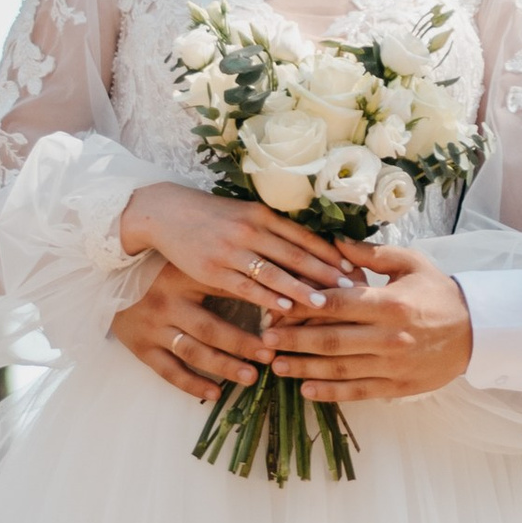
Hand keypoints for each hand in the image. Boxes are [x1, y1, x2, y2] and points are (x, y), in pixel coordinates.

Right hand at [110, 261, 267, 401]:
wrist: (104, 279)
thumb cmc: (158, 269)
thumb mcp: (188, 262)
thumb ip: (224, 272)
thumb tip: (273, 284)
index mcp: (183, 277)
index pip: (227, 291)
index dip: (257, 303)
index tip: (285, 317)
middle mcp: (168, 303)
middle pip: (212, 328)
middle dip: (244, 343)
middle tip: (271, 354)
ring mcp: (152, 327)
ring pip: (193, 352)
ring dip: (224, 366)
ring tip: (252, 376)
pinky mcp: (140, 348)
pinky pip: (168, 371)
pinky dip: (192, 384)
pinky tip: (216, 393)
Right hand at [115, 179, 364, 315]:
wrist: (165, 212)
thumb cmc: (211, 216)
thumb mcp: (245, 214)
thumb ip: (273, 229)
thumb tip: (310, 248)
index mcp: (262, 214)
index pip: (305, 236)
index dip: (332, 254)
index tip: (356, 269)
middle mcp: (251, 230)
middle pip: (296, 254)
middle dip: (327, 274)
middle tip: (354, 290)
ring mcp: (232, 250)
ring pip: (274, 273)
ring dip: (302, 290)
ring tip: (326, 304)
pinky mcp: (213, 270)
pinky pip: (246, 287)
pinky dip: (268, 299)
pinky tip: (285, 310)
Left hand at [269, 245, 474, 401]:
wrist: (477, 331)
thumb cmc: (439, 292)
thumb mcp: (411, 263)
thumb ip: (371, 254)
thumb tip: (333, 242)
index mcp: (390, 303)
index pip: (336, 305)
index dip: (302, 307)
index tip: (276, 307)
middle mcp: (389, 337)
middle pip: (330, 340)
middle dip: (293, 341)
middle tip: (264, 340)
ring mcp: (392, 365)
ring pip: (339, 369)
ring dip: (304, 368)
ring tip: (276, 366)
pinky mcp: (397, 387)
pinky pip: (357, 391)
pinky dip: (330, 392)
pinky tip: (306, 389)